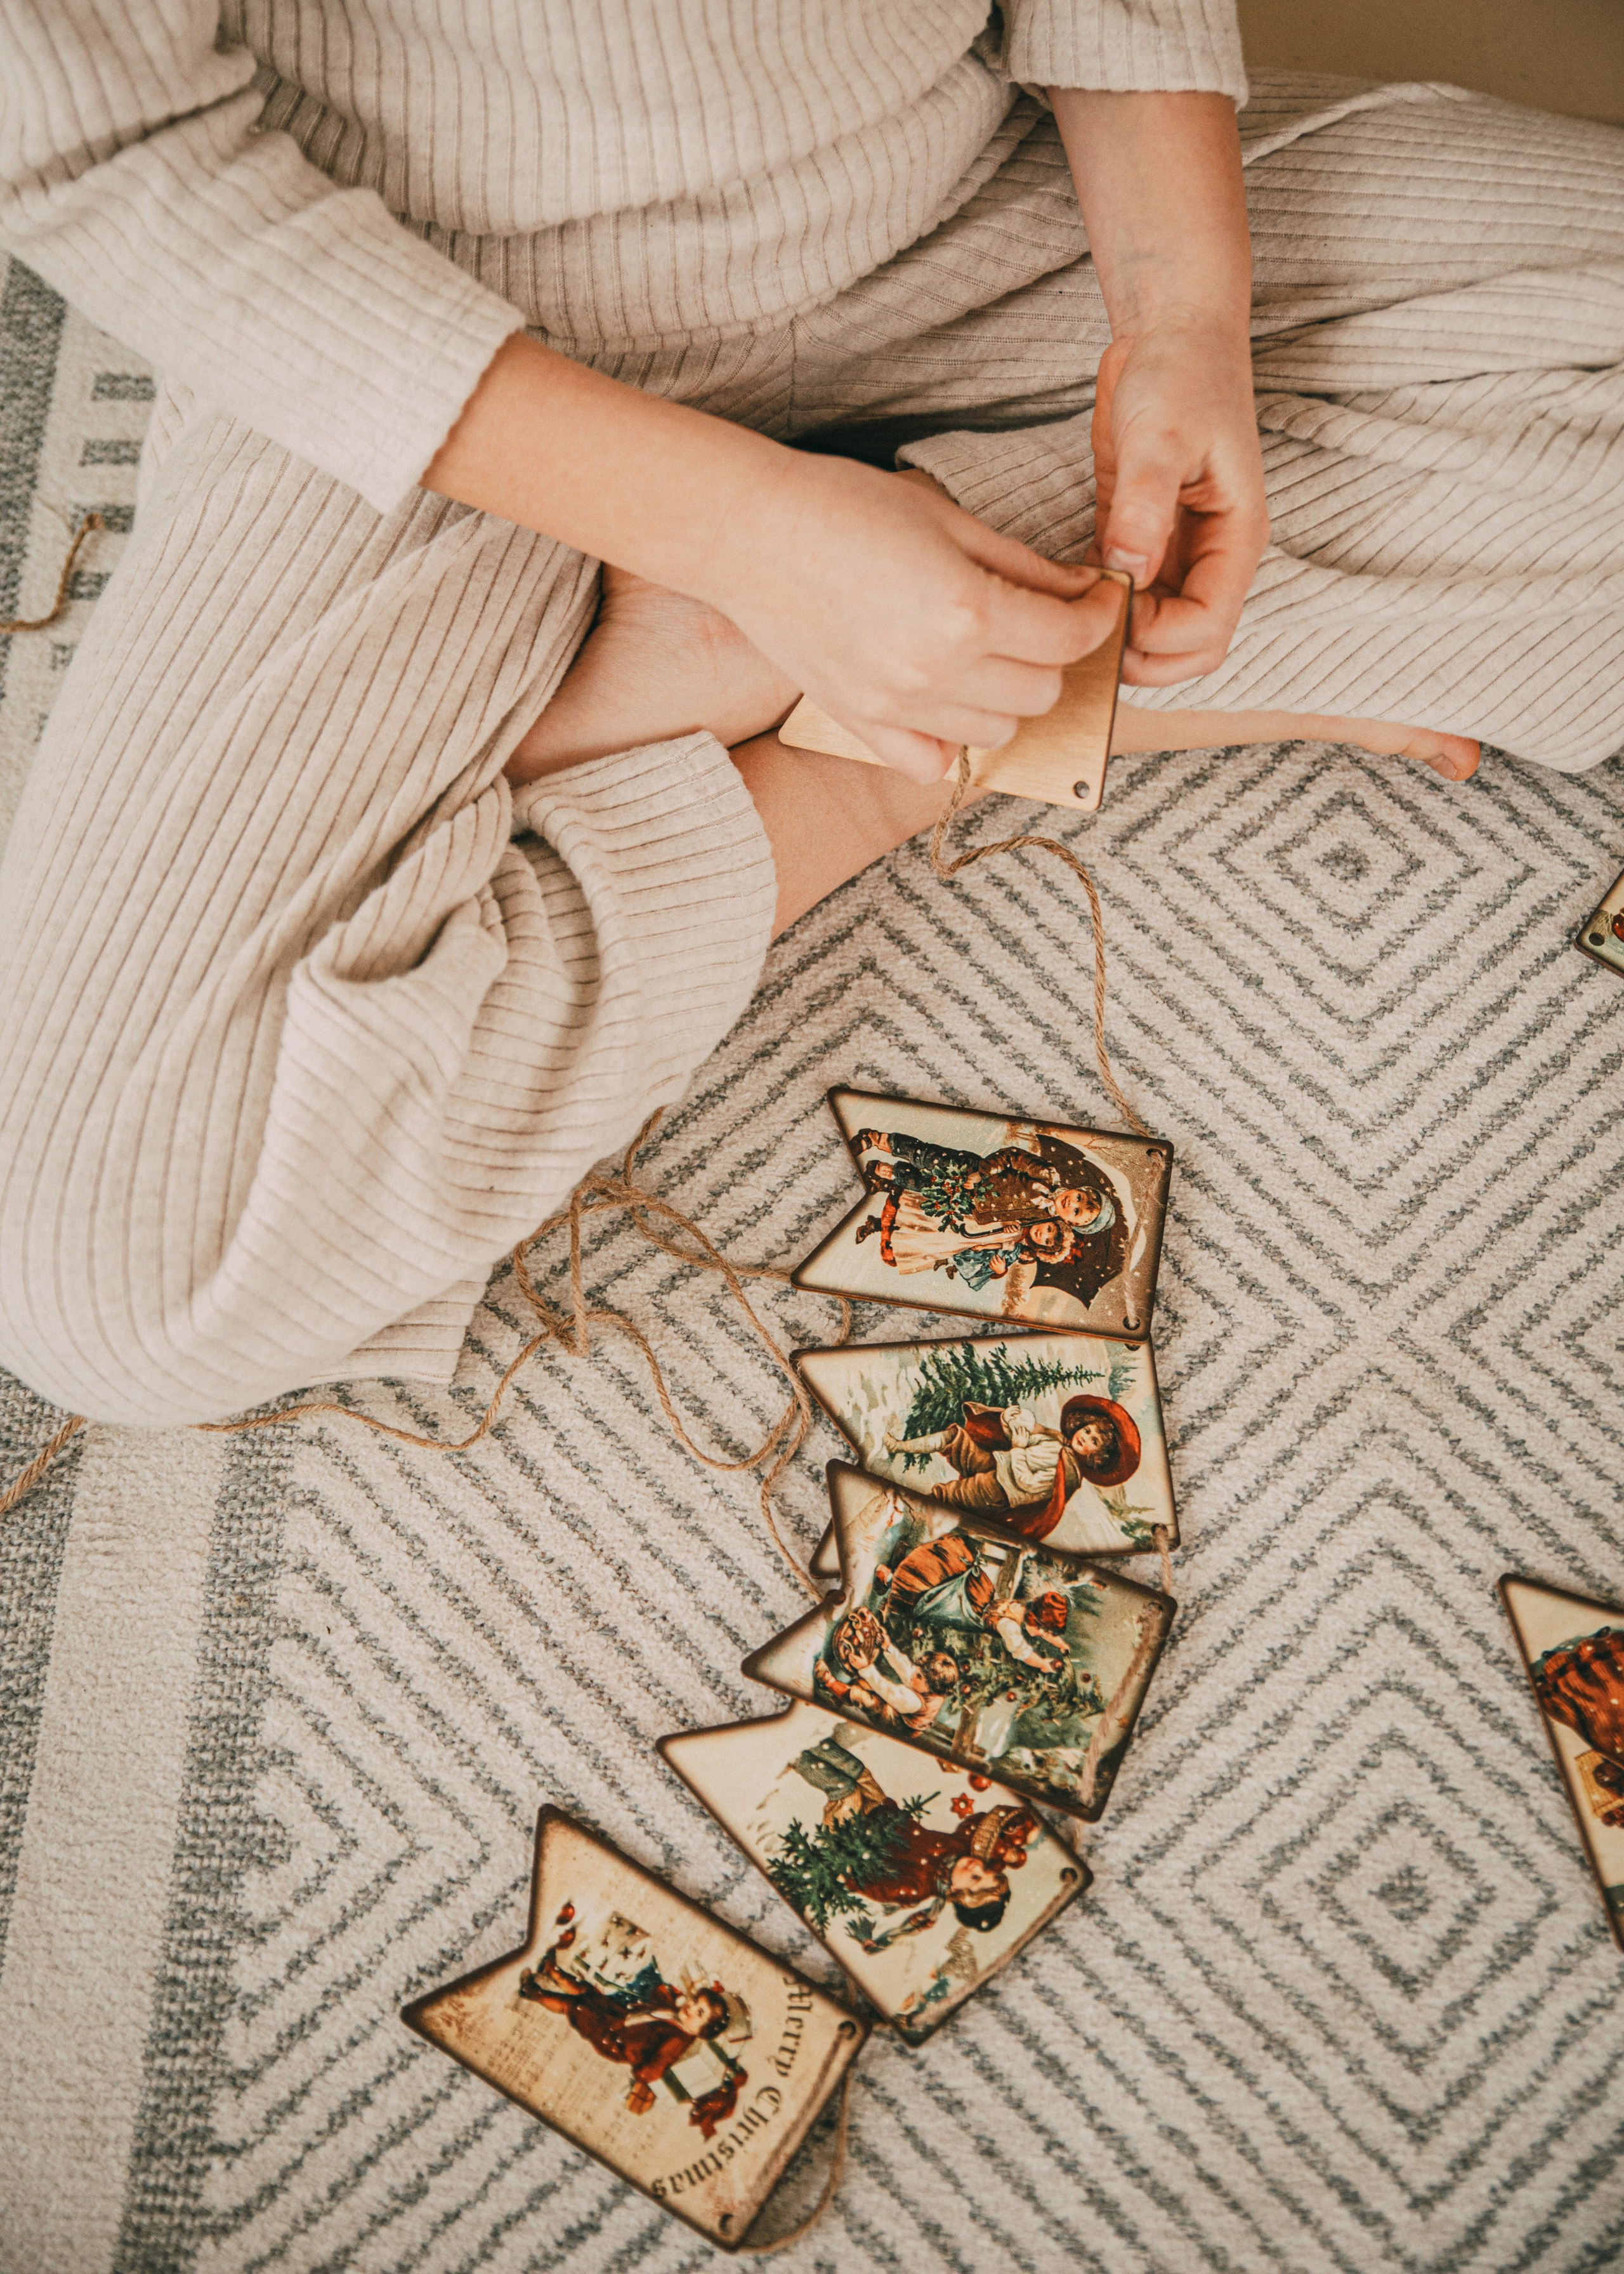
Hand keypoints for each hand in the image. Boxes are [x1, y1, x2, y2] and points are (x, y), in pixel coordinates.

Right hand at [702, 452, 1124, 780]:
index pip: (1068, 638)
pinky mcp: (861, 723)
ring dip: (1008, 698)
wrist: (748, 533)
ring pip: (998, 732)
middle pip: (1041, 693)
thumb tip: (1077, 591)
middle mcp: (937, 671)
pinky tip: (945, 701)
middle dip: (1054, 655)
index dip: (1098, 617)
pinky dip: (950, 742)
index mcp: (967, 610)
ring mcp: (897, 706)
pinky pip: (931, 765)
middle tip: (1041, 620)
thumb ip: (1022, 564)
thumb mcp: (946, 518)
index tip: (1098, 601)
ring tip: (989, 657)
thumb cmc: (842, 507)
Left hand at [1091, 315, 1268, 687]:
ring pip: (1155, 632)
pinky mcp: (1141, 540)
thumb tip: (1131, 572)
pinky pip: (1125, 598)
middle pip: (1188, 649)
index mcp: (1235, 540)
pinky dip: (1099, 606)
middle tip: (1084, 630)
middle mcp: (1212, 557)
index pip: (1207, 631)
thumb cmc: (1181, 373)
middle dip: (1140, 657)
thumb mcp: (1162, 435)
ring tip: (1068, 614)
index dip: (1156, 638)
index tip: (1109, 606)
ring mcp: (1177, 553)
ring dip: (1116, 637)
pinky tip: (1063, 590)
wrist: (1170, 333)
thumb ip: (1146, 505)